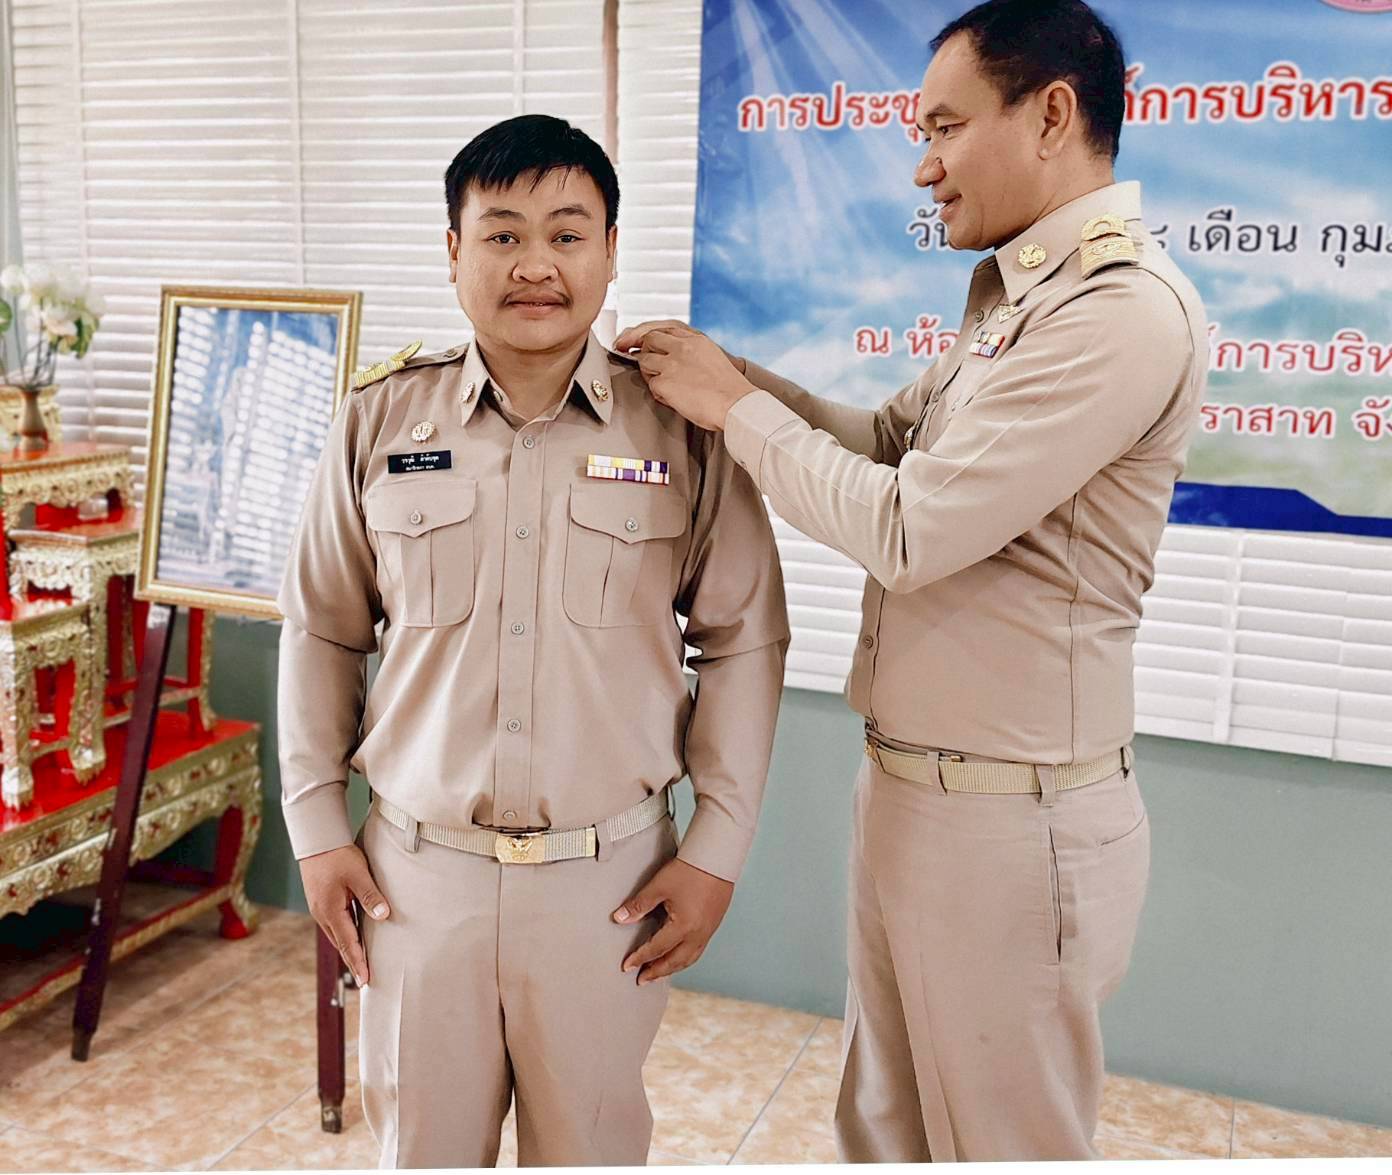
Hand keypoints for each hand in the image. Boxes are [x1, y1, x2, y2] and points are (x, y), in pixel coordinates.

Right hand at [299, 843, 390, 986]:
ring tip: (360, 963)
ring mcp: (320, 908)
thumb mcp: (358, 874)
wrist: (317, 840)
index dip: (357, 962)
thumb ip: (370, 896)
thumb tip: (383, 916)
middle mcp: (323, 914)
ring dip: (348, 949)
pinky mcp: (321, 901)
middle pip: (341, 943)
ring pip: (337, 934)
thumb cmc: (338, 855)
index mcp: (330, 911)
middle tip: (364, 979)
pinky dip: (344, 934)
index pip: (348, 943)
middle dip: (352, 961)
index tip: (364, 980)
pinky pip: (335, 924)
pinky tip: (353, 936)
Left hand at [611, 856, 734, 984]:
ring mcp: (707, 931)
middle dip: (656, 972)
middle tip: (642, 979)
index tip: (627, 966)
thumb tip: (620, 918)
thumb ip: (638, 905)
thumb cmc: (690, 870)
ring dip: (671, 968)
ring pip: (688, 959)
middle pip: (674, 961)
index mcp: (683, 927)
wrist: (716, 859)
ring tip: (658, 972)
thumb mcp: (659, 887)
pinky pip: (697, 950)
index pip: (656, 949)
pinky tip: (678, 956)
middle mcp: (697, 934)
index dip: (640, 958)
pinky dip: (684, 958)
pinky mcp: (712, 925)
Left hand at [613, 321, 754, 431]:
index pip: (664, 329)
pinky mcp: (664, 382)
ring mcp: (671, 363)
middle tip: (648, 365)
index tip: (643, 345)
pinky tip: (673, 398)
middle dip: (645, 351)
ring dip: (651, 373)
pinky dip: (659, 393)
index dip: (650, 337)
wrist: (736, 404)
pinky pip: (651, 385)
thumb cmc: (729, 389)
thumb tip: (676, 358)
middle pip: (649, 339)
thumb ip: (692, 353)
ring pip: (644, 361)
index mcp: (695, 339)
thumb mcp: (712, 357)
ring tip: (666, 386)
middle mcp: (681, 347)